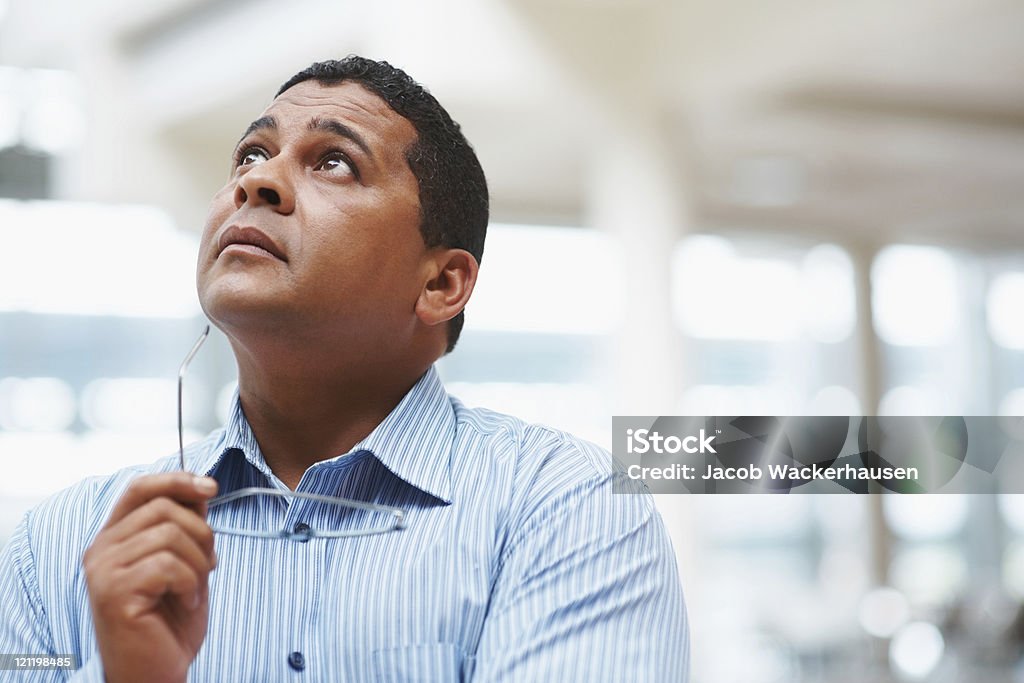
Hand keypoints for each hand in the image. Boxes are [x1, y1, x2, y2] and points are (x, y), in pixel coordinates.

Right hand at [83, 473, 218, 682]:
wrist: (155, 672)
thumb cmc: (169, 622)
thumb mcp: (185, 563)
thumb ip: (186, 527)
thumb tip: (201, 489)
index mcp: (115, 538)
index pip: (140, 488)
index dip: (177, 479)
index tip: (211, 487)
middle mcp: (101, 550)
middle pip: (163, 507)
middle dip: (200, 532)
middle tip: (208, 565)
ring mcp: (103, 571)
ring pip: (169, 533)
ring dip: (197, 562)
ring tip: (194, 589)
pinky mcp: (114, 593)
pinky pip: (168, 564)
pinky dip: (190, 583)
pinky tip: (186, 603)